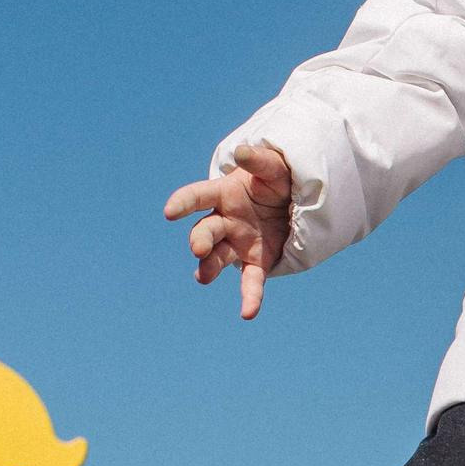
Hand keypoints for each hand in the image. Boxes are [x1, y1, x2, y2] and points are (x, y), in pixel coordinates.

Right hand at [163, 141, 293, 319]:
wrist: (294, 199)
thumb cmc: (277, 179)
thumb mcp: (274, 167)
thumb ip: (260, 161)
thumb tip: (243, 152)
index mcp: (223, 194)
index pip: (197, 197)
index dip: (183, 203)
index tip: (169, 212)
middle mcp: (224, 221)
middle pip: (205, 231)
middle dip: (199, 240)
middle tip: (199, 248)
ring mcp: (238, 242)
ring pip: (218, 258)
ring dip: (209, 267)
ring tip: (202, 277)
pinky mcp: (257, 261)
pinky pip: (251, 281)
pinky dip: (250, 297)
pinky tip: (247, 313)